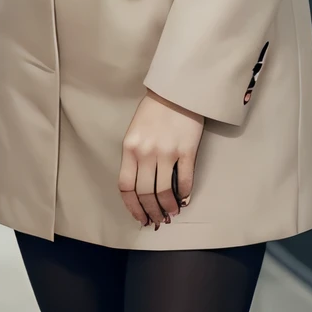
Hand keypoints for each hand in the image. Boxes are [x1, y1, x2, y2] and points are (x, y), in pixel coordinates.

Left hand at [119, 89, 203, 228]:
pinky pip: (184, 180)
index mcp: (129, 147)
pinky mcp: (186, 151)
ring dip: (167, 207)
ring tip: (171, 213)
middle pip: (145, 193)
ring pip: (164, 191)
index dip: (132, 206)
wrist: (176, 91)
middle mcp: (146, 152)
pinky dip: (185, 194)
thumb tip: (142, 186)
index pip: (126, 186)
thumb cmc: (154, 111)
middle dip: (150, 212)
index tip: (139, 217)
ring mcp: (166, 152)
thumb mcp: (135, 131)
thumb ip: (135, 156)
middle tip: (157, 220)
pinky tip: (184, 200)